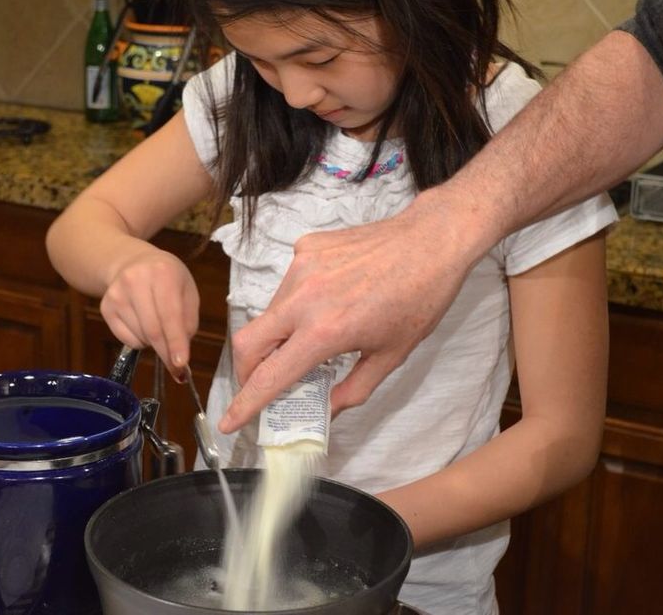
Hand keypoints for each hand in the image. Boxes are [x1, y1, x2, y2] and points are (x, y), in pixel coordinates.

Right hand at [100, 248, 198, 379]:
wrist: (132, 262)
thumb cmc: (167, 279)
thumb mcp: (187, 291)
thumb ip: (188, 320)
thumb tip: (180, 353)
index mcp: (163, 273)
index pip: (170, 315)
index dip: (176, 342)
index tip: (181, 363)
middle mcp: (135, 280)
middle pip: (152, 330)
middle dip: (166, 353)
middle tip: (176, 367)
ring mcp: (116, 294)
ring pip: (140, 337)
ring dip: (154, 343)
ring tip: (159, 326)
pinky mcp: (105, 307)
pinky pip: (126, 339)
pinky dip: (140, 341)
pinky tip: (143, 324)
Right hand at [219, 192, 480, 432]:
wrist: (432, 241)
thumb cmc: (420, 299)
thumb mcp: (390, 356)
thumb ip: (352, 390)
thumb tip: (326, 411)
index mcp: (325, 331)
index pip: (270, 377)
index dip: (245, 404)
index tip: (229, 422)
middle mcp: (304, 298)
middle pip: (247, 342)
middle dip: (246, 371)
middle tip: (260, 385)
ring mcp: (301, 267)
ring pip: (269, 313)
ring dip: (278, 335)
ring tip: (313, 336)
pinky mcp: (306, 247)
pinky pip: (288, 284)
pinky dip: (298, 302)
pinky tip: (329, 299)